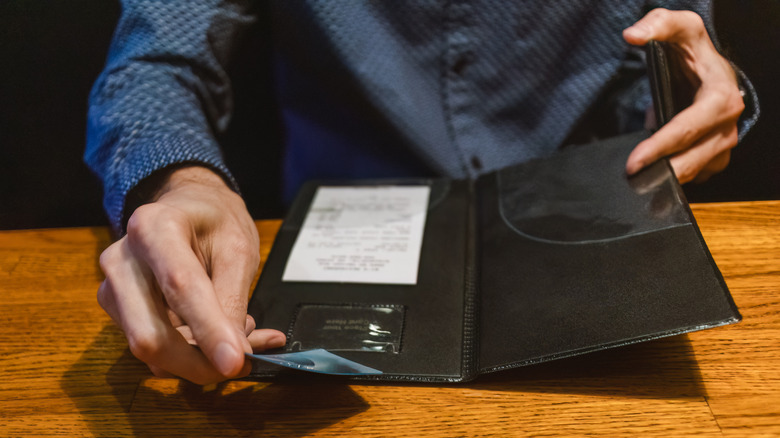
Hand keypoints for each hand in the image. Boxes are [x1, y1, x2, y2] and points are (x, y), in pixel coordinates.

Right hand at [97, 166, 285, 383]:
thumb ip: (234, 300)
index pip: (180, 287)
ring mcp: (112, 288)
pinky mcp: (116, 310)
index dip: (208, 330)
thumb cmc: (213, 222)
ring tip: (234, 329)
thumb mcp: (238, 249)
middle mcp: (121, 259)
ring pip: (149, 349)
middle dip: (198, 362)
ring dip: (198, 357)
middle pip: (150, 335)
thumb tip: (235, 353)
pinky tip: (215, 332)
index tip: (234, 362)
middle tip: (242, 362)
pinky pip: (152, 348)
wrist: (187, 207)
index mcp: (153, 227)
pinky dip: (189, 354)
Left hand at [623, 8, 744, 182]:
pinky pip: (694, 176)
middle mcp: (727, 126)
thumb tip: (633, 35)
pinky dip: (674, 178)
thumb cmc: (694, 51)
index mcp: (721, 98)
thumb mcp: (680, 27)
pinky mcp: (714, 158)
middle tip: (630, 180)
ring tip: (637, 181)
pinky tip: (652, 174)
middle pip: (691, 159)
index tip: (633, 162)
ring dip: (666, 178)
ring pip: (693, 172)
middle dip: (660, 171)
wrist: (709, 70)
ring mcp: (723, 145)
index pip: (687, 129)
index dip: (659, 147)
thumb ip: (657, 25)